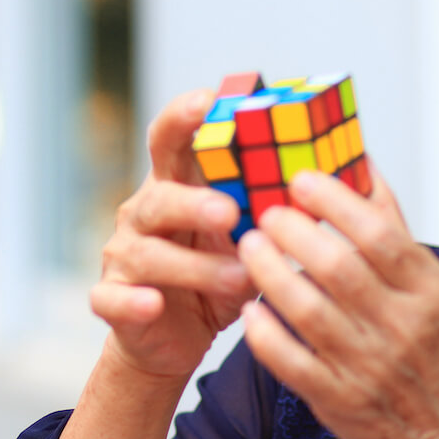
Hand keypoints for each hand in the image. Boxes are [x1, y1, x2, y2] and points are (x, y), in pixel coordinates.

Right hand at [89, 89, 257, 378]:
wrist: (177, 338)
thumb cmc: (219, 275)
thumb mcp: (247, 237)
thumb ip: (270, 206)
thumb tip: (327, 180)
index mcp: (176, 186)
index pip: (170, 140)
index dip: (183, 117)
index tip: (207, 100)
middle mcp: (144, 214)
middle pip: (160, 196)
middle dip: (194, 202)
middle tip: (230, 211)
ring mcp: (123, 256)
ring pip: (148, 253)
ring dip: (195, 266)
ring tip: (239, 277)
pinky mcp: (111, 299)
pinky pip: (114, 298)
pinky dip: (134, 301)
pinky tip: (154, 305)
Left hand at [237, 166, 438, 438]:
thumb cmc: (430, 344)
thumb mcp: (428, 281)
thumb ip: (391, 222)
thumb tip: (361, 159)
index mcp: (426, 288)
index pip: (378, 234)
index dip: (334, 201)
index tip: (300, 179)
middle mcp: (400, 326)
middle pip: (339, 268)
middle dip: (295, 233)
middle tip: (266, 212)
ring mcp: (368, 366)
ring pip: (309, 312)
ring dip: (271, 274)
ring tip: (250, 245)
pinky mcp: (338, 399)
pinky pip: (292, 363)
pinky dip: (266, 334)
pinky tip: (250, 309)